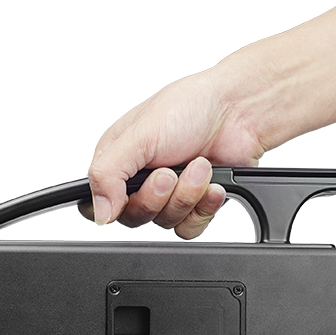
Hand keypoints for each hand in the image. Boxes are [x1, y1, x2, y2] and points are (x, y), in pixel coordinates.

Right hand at [81, 71, 266, 238]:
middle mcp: (140, 179)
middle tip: (170, 172)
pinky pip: (189, 228)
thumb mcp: (138, 136)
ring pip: (165, 223)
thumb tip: (98, 213)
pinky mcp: (195, 204)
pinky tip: (212, 185)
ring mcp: (169, 193)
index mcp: (117, 160)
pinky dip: (203, 208)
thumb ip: (107, 175)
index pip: (95, 203)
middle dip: (157, 197)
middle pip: (133, 218)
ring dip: (186, 196)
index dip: (111, 207)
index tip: (130, 192)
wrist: (240, 110)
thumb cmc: (190, 106)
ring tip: (199, 167)